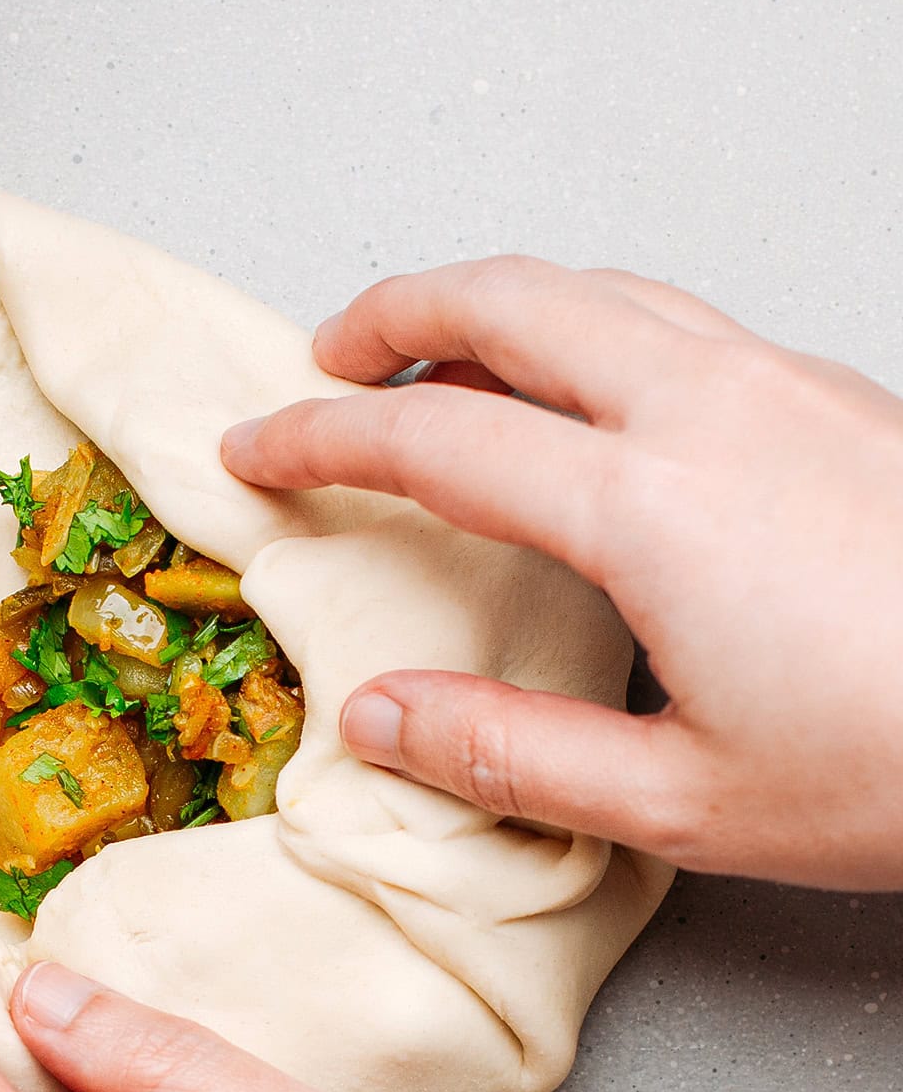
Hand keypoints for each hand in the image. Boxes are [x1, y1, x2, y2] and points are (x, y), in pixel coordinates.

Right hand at [221, 257, 902, 888]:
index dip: (320, 435)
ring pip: (603, 287)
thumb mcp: (685, 804)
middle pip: (511, 298)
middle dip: (395, 309)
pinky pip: (677, 316)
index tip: (254, 449)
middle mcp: (709, 409)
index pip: (432, 435)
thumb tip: (380, 719)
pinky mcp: (837, 392)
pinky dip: (589, 324)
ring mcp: (783, 383)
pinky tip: (590, 393)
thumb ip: (509, 752)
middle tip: (328, 354)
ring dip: (496, 302)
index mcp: (649, 505)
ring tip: (442, 353)